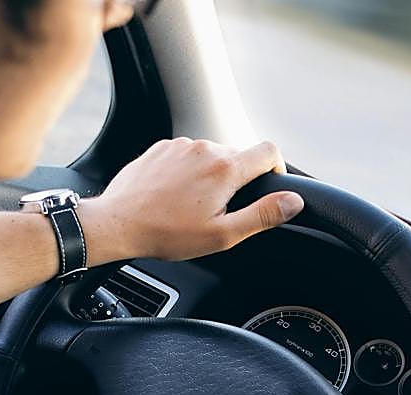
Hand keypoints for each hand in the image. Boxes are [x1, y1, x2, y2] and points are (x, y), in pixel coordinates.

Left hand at [79, 138, 304, 263]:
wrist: (117, 223)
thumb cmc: (167, 233)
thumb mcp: (222, 234)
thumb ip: (262, 215)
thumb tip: (293, 202)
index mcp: (226, 168)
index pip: (269, 152)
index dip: (276, 169)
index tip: (269, 187)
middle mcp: (205, 148)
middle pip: (239, 156)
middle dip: (237, 181)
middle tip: (220, 212)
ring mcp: (181, 145)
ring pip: (211, 156)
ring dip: (211, 176)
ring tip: (192, 206)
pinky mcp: (161, 148)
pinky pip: (186, 155)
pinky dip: (188, 172)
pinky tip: (174, 196)